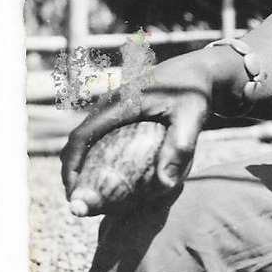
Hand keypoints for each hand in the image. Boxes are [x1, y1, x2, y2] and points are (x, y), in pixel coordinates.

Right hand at [60, 47, 222, 214]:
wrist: (199, 69)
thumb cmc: (196, 92)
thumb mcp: (192, 117)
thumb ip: (180, 147)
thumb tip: (165, 186)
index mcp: (119, 103)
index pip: (82, 136)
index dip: (71, 166)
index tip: (75, 195)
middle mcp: (111, 102)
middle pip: (79, 139)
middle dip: (73, 170)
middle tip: (83, 202)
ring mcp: (114, 104)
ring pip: (88, 137)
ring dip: (83, 164)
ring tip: (94, 194)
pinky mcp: (122, 108)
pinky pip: (102, 134)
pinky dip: (98, 155)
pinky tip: (115, 177)